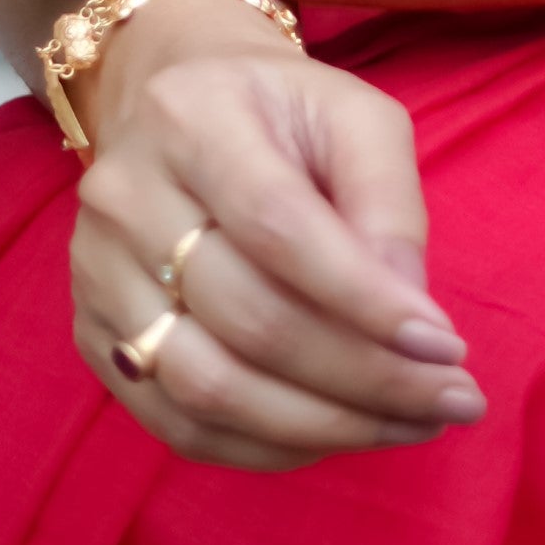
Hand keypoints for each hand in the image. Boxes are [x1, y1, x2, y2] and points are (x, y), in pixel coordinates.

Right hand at [70, 0, 484, 473]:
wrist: (174, 97)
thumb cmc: (281, 110)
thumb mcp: (354, 115)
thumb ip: (388, 202)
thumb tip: (414, 319)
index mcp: (192, 118)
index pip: (279, 228)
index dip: (365, 300)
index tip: (448, 347)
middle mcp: (125, 196)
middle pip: (249, 320)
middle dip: (364, 377)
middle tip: (450, 401)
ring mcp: (97, 272)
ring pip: (208, 387)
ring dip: (322, 426)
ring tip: (407, 424)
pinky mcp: (93, 334)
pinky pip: (177, 422)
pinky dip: (265, 447)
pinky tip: (333, 434)